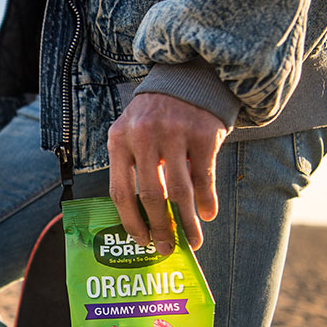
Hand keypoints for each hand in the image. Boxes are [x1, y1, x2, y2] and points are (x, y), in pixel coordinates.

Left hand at [107, 92, 226, 252]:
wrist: (186, 78)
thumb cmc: (154, 117)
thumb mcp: (132, 134)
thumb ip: (132, 168)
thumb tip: (144, 221)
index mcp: (119, 140)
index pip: (120, 191)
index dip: (131, 222)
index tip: (141, 241)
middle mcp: (144, 136)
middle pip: (151, 196)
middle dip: (161, 228)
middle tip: (168, 248)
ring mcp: (175, 133)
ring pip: (181, 191)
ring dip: (188, 222)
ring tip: (194, 241)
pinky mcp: (203, 133)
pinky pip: (204, 177)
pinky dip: (207, 200)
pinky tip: (207, 214)